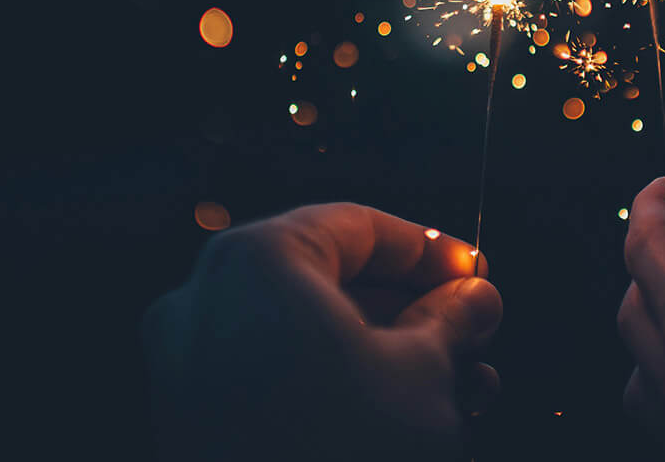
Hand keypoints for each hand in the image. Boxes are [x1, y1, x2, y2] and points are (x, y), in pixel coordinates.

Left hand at [143, 203, 501, 460]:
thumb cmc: (342, 452)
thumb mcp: (423, 373)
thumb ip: (452, 320)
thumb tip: (475, 298)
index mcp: (258, 261)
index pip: (358, 227)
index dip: (430, 249)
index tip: (475, 273)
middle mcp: (207, 301)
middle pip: (332, 279)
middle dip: (414, 309)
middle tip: (472, 331)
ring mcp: (189, 366)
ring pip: (309, 332)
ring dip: (388, 352)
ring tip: (461, 384)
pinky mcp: (193, 422)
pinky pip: (277, 376)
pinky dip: (340, 382)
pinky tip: (408, 412)